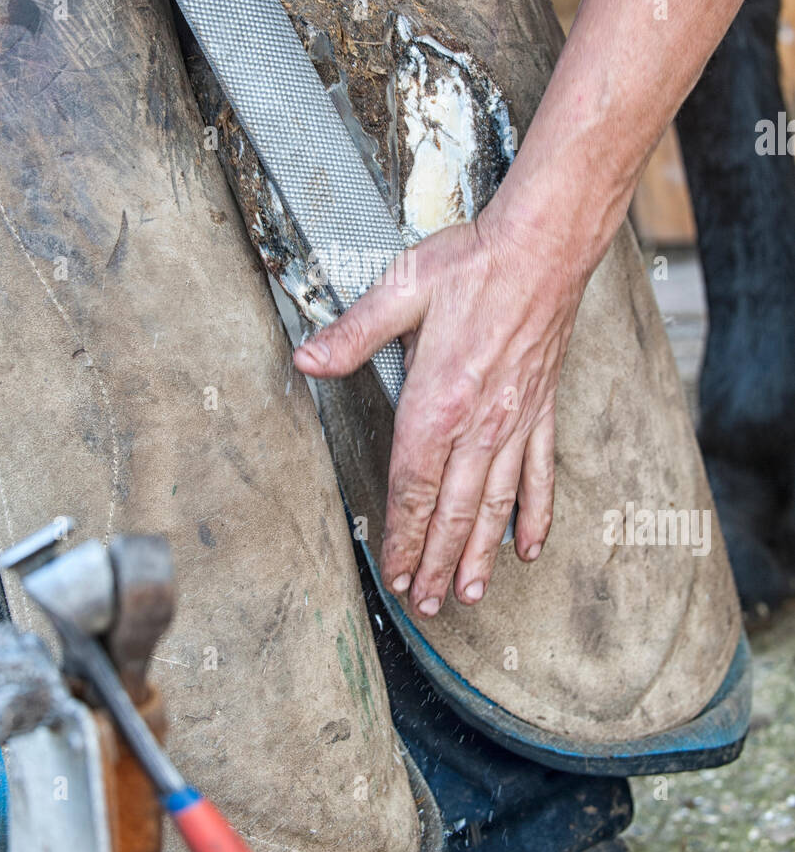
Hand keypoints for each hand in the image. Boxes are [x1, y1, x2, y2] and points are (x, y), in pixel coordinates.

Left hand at [294, 203, 585, 617]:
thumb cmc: (475, 265)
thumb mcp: (401, 290)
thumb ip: (352, 334)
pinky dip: (535, 516)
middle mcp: (480, 422)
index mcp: (438, 400)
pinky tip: (528, 547)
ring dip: (479, 554)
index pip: (413, 486)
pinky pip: (540, 475)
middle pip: (453, 510)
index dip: (403, 536)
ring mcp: (516, 421)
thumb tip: (307, 360)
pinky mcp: (542, 410)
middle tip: (427, 604)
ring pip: (496, 505)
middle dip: (436, 561)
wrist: (544, 247)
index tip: (396, 571)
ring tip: (468, 593)